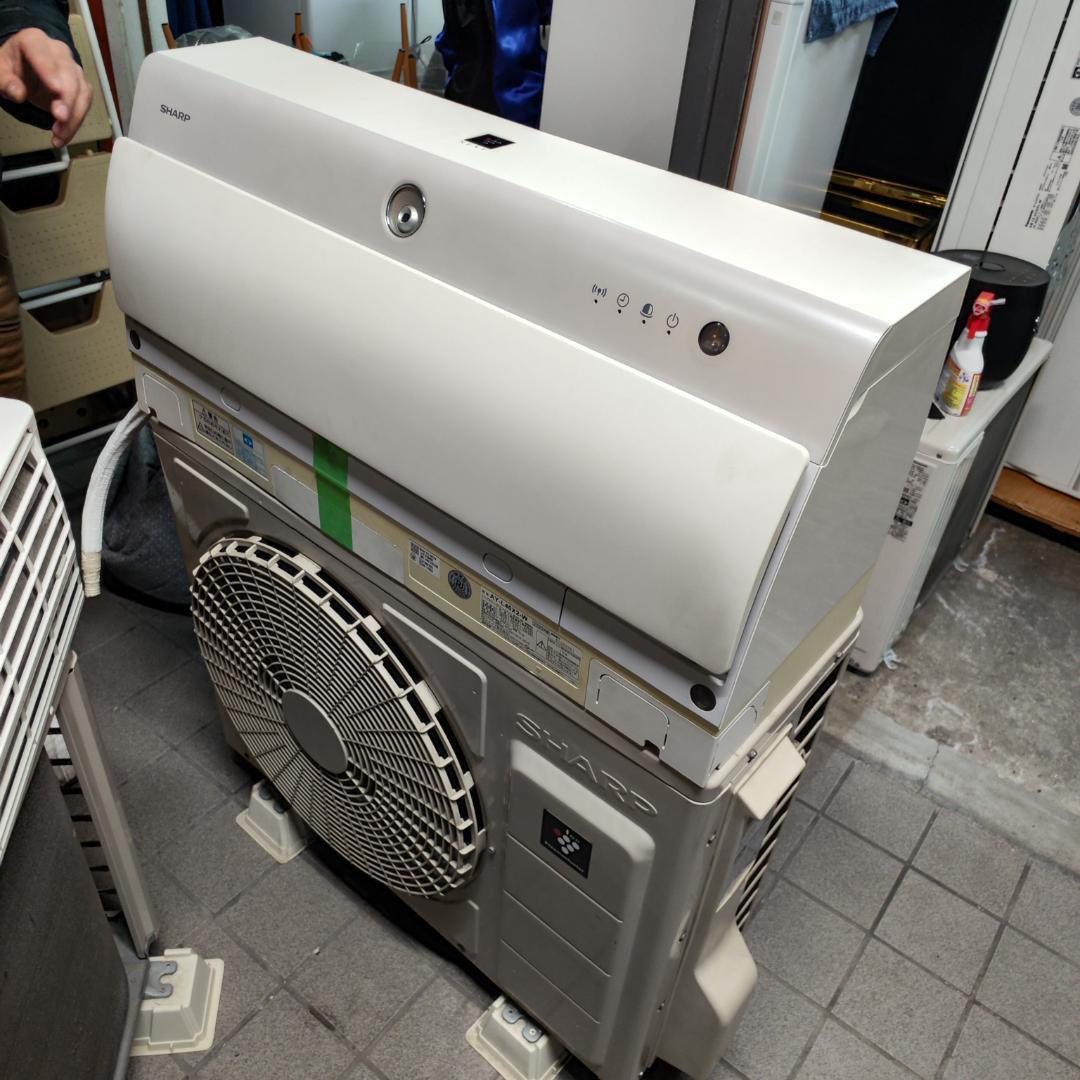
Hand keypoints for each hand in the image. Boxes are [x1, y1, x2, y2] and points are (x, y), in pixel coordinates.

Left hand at [0, 28, 91, 146]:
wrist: (25, 71)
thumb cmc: (14, 68)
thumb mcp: (1, 71)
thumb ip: (6, 81)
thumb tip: (17, 93)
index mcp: (34, 41)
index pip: (43, 54)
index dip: (50, 71)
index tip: (56, 90)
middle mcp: (58, 52)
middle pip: (69, 75)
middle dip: (67, 99)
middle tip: (60, 118)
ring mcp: (73, 69)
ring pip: (81, 92)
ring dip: (74, 116)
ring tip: (59, 134)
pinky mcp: (81, 86)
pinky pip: (84, 104)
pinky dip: (75, 122)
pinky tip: (63, 134)